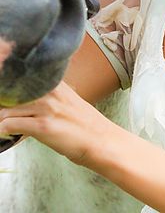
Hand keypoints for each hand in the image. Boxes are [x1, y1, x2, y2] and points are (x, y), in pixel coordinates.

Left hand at [0, 82, 115, 165]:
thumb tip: (28, 99)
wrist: (101, 140)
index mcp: (56, 83)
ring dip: (3, 120)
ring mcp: (46, 108)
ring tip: (7, 127)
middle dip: (4, 105)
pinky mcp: (43, 126)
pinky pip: (9, 125)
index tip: (8, 97)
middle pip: (11, 93)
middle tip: (6, 115)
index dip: (11, 89)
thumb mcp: (69, 100)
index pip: (23, 78)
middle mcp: (50, 92)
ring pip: (6, 110)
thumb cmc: (84, 124)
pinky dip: (3, 131)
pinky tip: (8, 135)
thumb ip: (50, 95)